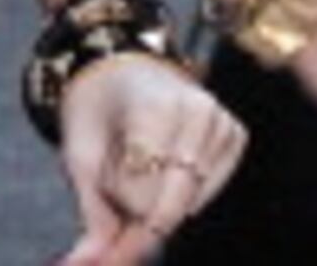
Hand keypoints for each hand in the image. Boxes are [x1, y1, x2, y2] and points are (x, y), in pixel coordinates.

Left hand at [52, 50, 244, 262]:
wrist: (123, 69)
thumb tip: (87, 265)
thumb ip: (92, 215)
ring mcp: (221, 120)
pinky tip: (166, 170)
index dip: (115, 219)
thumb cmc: (97, 113)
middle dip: (138, 229)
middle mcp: (198, 110)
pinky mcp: (235, 133)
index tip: (99, 213)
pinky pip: (208, 192)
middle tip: (114, 229)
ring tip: (138, 173)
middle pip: (172, 205)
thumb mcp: (81, 157)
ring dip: (158, 208)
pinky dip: (184, 196)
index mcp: (153, 107)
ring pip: (190, 204)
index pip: (141, 195)